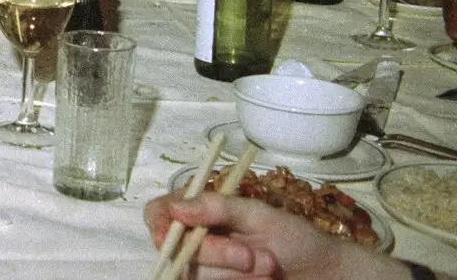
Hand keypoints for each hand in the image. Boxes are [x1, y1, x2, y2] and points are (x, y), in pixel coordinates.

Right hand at [143, 191, 404, 279]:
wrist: (324, 274)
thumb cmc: (294, 238)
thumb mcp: (259, 215)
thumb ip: (217, 207)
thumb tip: (175, 209)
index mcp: (200, 209)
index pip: (158, 213)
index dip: (159, 224)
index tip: (173, 233)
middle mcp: (195, 237)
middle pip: (174, 247)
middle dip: (216, 253)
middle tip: (255, 256)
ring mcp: (206, 266)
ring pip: (193, 272)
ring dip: (231, 271)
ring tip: (268, 265)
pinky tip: (257, 277)